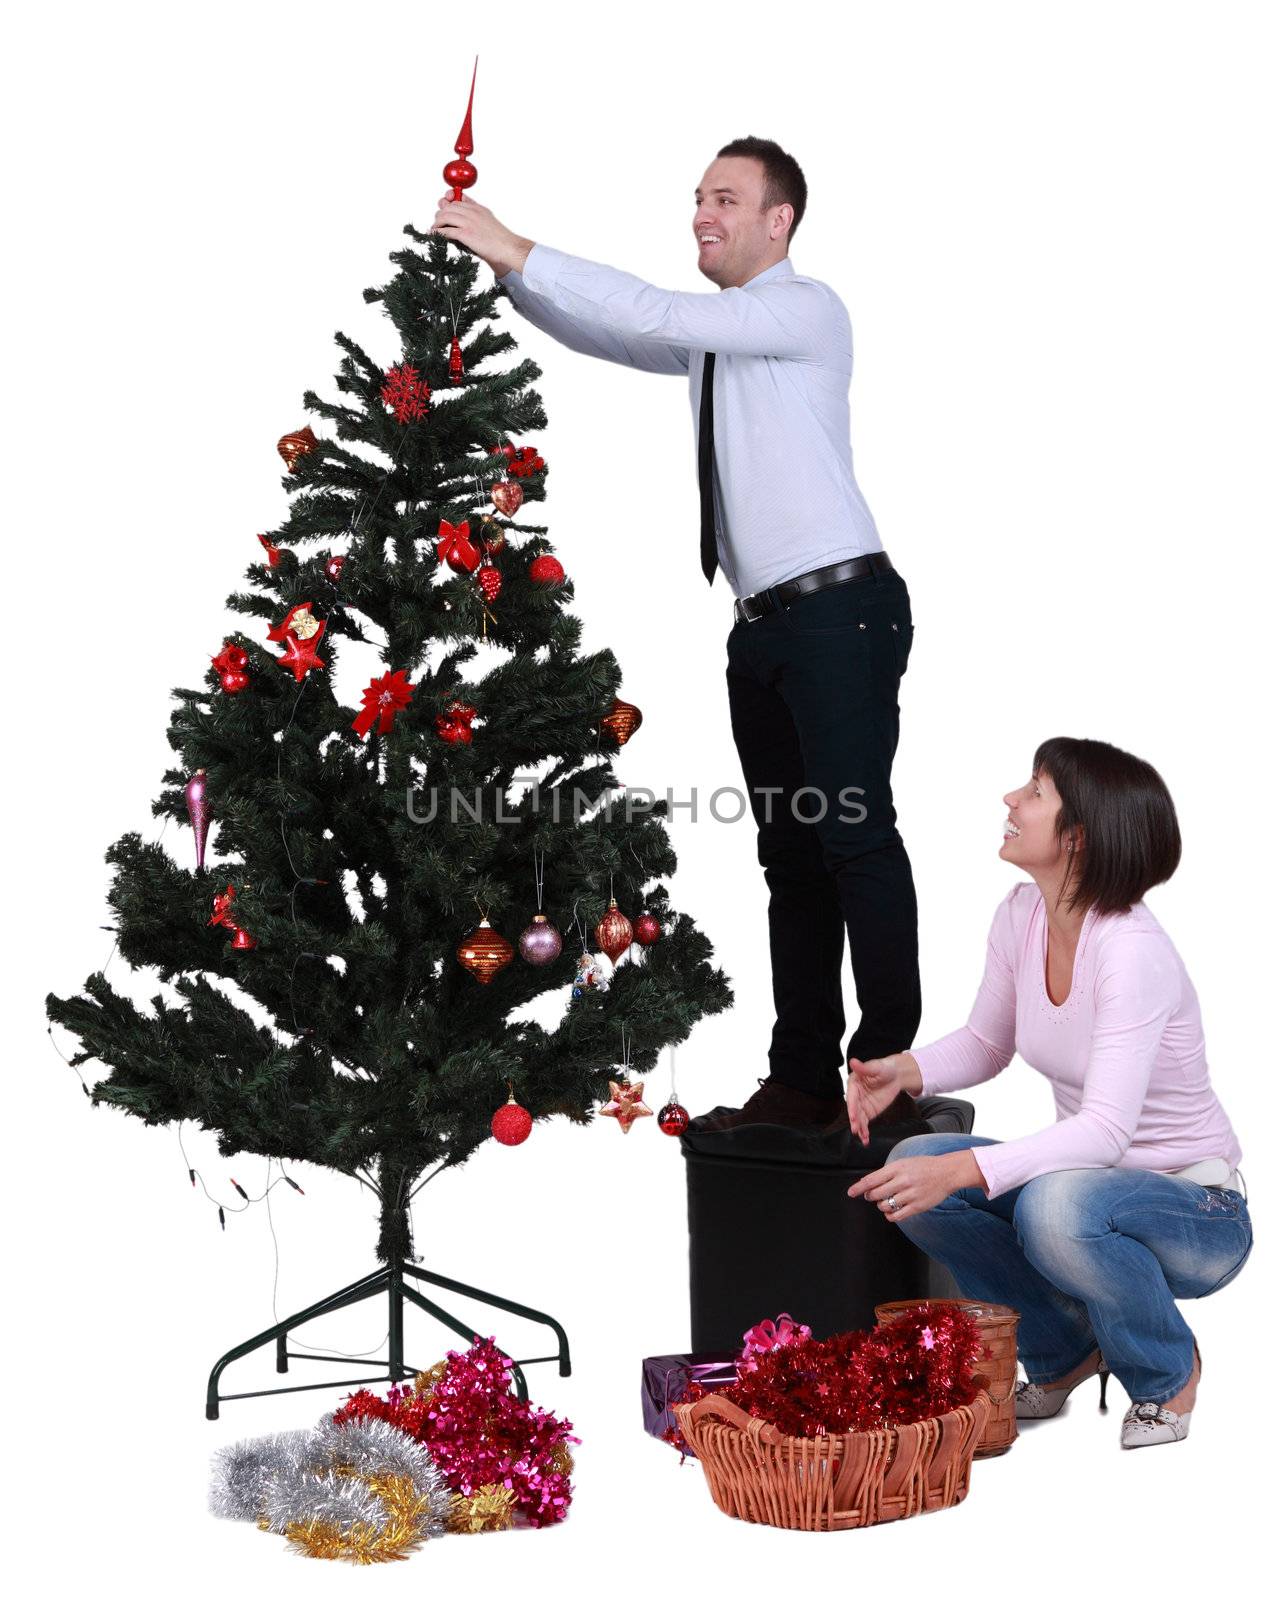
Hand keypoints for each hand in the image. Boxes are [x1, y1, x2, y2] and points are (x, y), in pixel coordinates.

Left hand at [431, 190, 532, 276]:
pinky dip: (437, 232)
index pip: (458, 198)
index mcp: (478, 208)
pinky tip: (434, 235)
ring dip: (437, 223)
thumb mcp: (489, 221)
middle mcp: (472, 212)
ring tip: (434, 229)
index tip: (444, 206)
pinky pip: (446, 230)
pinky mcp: (466, 234)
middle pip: (448, 206)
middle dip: (440, 214)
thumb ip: (477, 216)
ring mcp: (468, 222)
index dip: (448, 200)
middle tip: (437, 223)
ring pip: (444, 216)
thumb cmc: (501, 239)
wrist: (509, 247)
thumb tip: (465, 219)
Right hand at [846, 1052, 919, 1145]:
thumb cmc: (884, 1068)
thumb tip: (853, 1061)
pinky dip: (865, 1131)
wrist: (895, 1076)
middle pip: (854, 1110)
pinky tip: (865, 1140)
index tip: (853, 1116)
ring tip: (862, 1138)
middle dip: (855, 1120)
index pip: (852, 1096)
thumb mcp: (876, 1067)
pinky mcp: (869, 1112)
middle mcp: (855, 1095)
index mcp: (854, 1083)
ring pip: (859, 1119)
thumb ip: (864, 1067)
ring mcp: (862, 1105)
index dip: (852, 1107)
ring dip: (860, 1128)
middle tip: (856, 1129)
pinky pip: (865, 1123)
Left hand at [846, 1152, 976, 1222]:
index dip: (859, 1188)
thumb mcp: (904, 1163)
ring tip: (886, 1201)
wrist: (946, 1172)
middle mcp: (902, 1181)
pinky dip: (890, 1215)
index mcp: (897, 1168)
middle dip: (870, 1196)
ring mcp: (910, 1194)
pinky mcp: (917, 1206)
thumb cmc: (924, 1166)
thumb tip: (871, 1184)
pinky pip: (897, 1216)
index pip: (872, 1179)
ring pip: (885, 1206)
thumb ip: (888, 1172)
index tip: (851, 1193)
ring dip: (881, 1205)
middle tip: (872, 1195)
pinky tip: (892, 1211)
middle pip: (876, 1194)